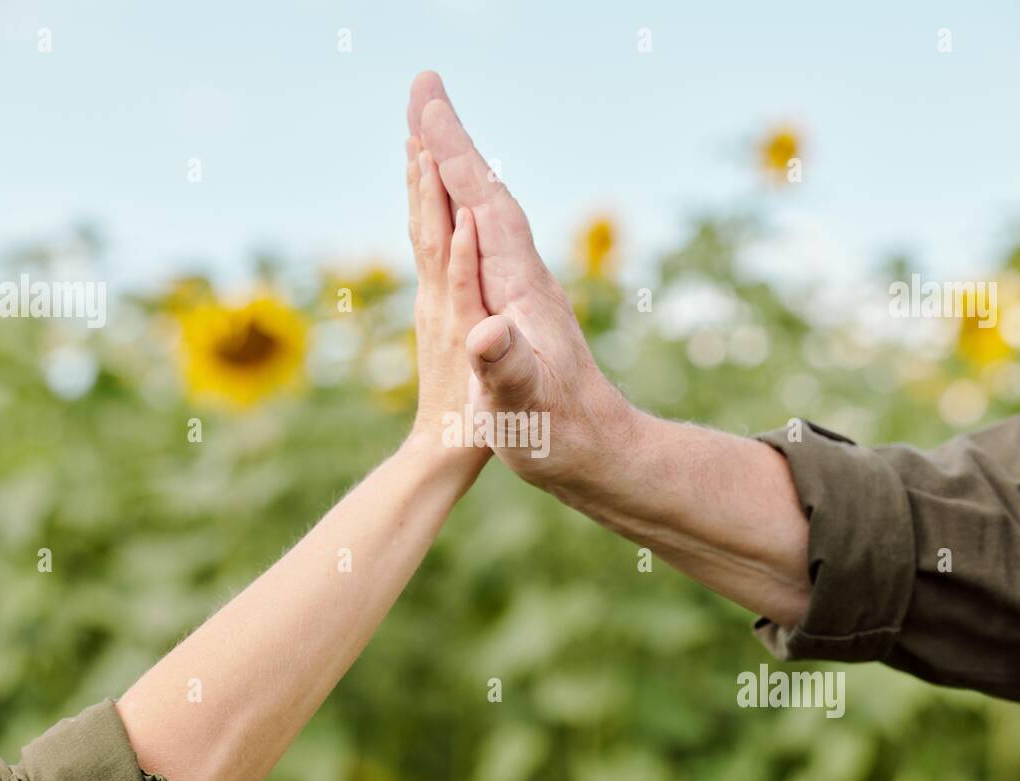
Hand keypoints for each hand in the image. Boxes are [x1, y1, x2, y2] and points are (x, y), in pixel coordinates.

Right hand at [407, 71, 635, 497]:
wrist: (598, 453)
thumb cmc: (558, 434)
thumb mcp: (523, 406)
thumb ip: (502, 367)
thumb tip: (483, 334)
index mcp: (519, 288)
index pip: (482, 204)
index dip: (452, 154)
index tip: (424, 104)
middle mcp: (523, 277)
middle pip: (483, 193)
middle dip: (451, 141)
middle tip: (421, 89)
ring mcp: (522, 292)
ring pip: (483, 214)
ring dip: (456, 172)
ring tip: (428, 137)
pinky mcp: (517, 309)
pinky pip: (482, 245)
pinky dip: (462, 215)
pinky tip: (458, 214)